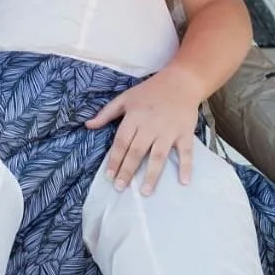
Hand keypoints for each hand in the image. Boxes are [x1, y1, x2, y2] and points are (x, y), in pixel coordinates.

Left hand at [85, 68, 202, 195]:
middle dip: (128, 170)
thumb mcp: (125, 98)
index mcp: (134, 117)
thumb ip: (106, 113)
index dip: (114, 159)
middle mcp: (150, 125)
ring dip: (152, 174)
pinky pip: (186, 152)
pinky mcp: (185, 133)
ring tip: (145, 192)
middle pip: (137, 151)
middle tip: (120, 187)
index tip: (108, 176)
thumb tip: (88, 125)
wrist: (181, 82)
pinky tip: (183, 181)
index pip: (121, 142)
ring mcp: (168, 131)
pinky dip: (186, 167)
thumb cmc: (150, 91)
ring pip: (158, 155)